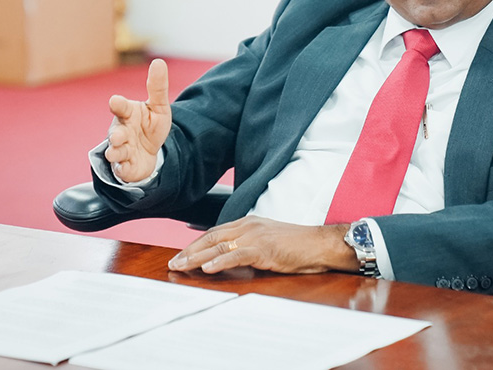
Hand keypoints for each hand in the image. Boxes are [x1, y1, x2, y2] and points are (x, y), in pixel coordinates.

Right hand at [104, 58, 171, 182]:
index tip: (115, 101)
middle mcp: (121, 131)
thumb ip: (157, 87)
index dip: (118, 105)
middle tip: (117, 136)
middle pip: (115, 133)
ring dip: (115, 152)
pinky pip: (122, 168)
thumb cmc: (150, 125)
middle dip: (116, 135)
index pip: (121, 108)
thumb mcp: (159, 106)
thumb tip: (158, 61)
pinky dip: (124, 168)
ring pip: (115, 151)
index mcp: (128, 114)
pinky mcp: (125, 166)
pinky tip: (125, 166)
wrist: (150, 152)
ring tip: (115, 152)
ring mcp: (121, 149)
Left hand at [168, 216, 357, 275]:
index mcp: (250, 223)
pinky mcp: (264, 249)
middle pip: (212, 237)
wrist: (320, 244)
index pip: (216, 232)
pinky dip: (220, 262)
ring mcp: (256, 236)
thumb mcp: (270, 242)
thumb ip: (250, 246)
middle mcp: (249, 226)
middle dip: (190, 250)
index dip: (196, 244)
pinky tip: (207, 268)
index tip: (181, 255)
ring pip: (219, 245)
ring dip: (197, 257)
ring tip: (181, 266)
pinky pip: (237, 255)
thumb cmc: (299, 246)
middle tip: (173, 263)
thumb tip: (232, 258)